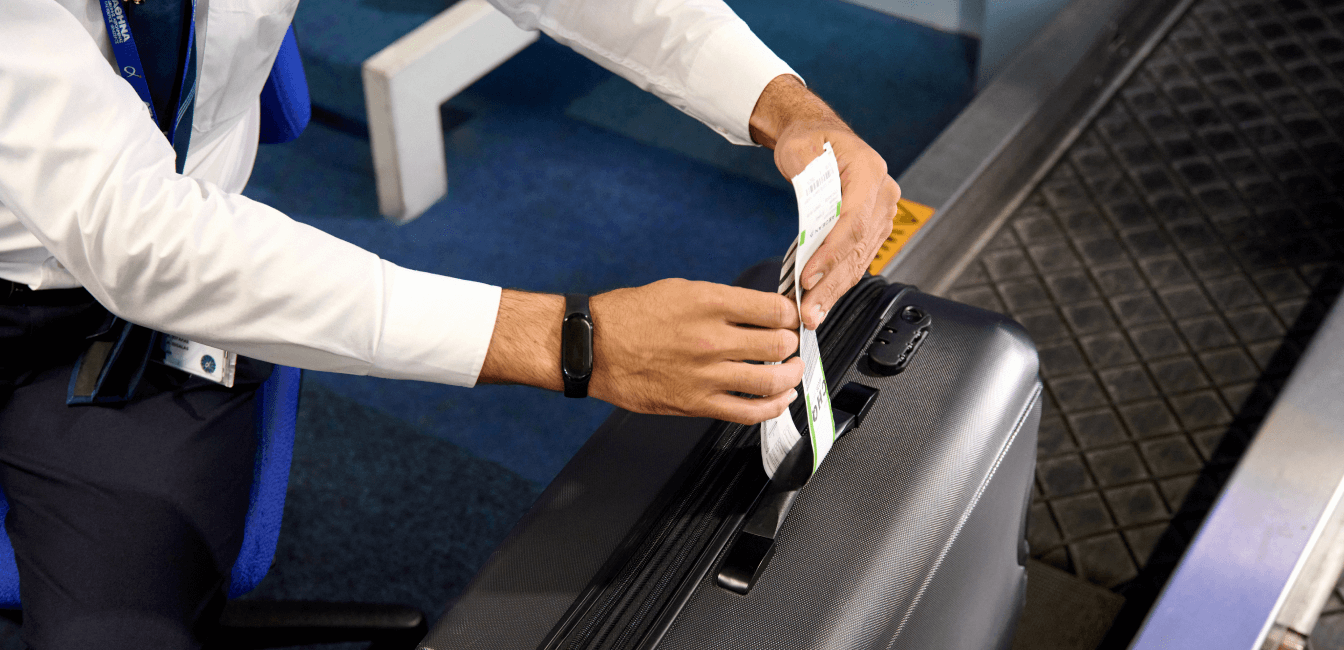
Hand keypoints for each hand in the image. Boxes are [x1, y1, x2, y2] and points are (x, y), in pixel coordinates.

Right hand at [479, 281, 803, 424]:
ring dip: (790, 375)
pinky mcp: (696, 404)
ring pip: (771, 381)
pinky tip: (779, 399)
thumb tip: (759, 310)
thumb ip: (723, 301)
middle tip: (790, 343)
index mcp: (709, 303)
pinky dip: (773, 407)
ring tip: (790, 371)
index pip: (775, 309)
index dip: (790, 314)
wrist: (592, 347)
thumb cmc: (629, 316)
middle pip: (779, 344)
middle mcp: (711, 339)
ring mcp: (705, 375)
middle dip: (792, 343)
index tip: (790, 317)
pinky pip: (748, 411)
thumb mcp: (680, 290)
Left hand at [750, 75, 900, 329]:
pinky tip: (822, 301)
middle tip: (810, 313)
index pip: (852, 221)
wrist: (819, 136)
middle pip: (857, 248)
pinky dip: (838, 282)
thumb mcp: (799, 148)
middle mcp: (882, 195)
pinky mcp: (872, 229)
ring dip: (834, 291)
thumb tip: (810, 213)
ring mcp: (881, 214)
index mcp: (869, 172)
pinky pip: (856, 259)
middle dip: (831, 285)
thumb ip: (804, 177)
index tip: (808, 278)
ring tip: (813, 315)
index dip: (830, 254)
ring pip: (859, 260)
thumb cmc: (810, 140)